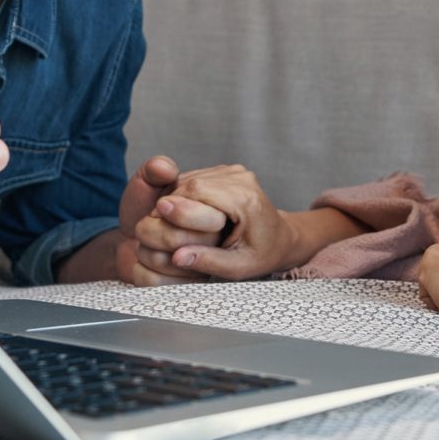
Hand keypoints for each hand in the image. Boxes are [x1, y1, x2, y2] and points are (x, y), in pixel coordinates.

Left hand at [113, 154, 214, 284]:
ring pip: (167, 261)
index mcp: (211, 211)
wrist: (127, 237)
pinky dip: (140, 271)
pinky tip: (146, 263)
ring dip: (145, 251)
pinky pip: (156, 282)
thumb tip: (166, 169)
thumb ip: (155, 169)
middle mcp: (213, 241)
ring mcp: (201, 268)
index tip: (158, 208)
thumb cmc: (143, 207)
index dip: (167, 209)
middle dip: (150, 230)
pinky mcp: (184, 289)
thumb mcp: (146, 182)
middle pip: (177, 239)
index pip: (194, 212)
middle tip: (145, 226)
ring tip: (147, 244)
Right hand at [125, 163, 297, 285]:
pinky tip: (182, 212)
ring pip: (191, 179)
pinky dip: (184, 195)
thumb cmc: (263, 254)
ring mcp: (234, 172)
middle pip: (192, 183)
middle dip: (172, 204)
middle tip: (157, 224)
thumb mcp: (239, 267)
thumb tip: (178, 258)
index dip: (176, 206)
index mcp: (246, 200)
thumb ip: (209, 262)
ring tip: (170, 221)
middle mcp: (241, 179)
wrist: (282, 238)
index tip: (157, 217)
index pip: (199, 192)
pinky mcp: (227, 171)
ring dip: (176, 199)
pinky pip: (196, 178)